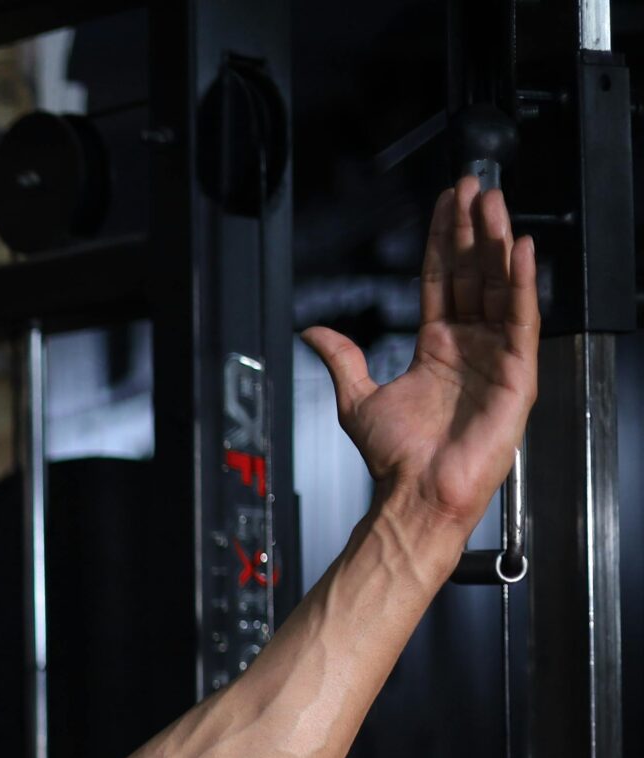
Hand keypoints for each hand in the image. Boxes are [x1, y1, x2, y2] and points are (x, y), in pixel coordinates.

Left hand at [299, 175, 538, 529]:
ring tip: (493, 203)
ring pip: (500, 286)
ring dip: (496, 243)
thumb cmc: (395, 457)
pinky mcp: (517, 372)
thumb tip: (313, 331)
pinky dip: (521, 283)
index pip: (444, 280)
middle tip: (473, 186)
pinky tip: (518, 249)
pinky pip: (522, 318)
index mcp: (438, 347)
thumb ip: (343, 357)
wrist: (416, 491)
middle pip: (474, 274)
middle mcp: (471, 345)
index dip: (443, 242)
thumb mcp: (357, 397)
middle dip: (473, 229)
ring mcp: (496, 356)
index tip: (445, 206)